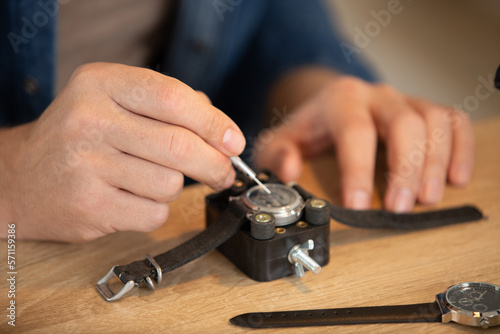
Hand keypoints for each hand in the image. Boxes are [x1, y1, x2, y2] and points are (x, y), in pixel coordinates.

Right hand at [0, 63, 244, 241]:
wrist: (21, 178)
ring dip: (173, 188)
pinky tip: (131, 199)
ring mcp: (87, 165)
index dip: (214, 123)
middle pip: (180, 145)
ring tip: (147, 181)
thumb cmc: (79, 137)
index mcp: (101, 84)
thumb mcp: (113, 101)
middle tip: (223, 172)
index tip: (233, 141)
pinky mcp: (90, 206)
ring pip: (170, 185)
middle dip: (214, 164)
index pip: (174, 99)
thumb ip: (166, 105)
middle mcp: (91, 120)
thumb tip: (221, 128)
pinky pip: (154, 214)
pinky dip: (155, 210)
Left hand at [254, 76, 472, 211]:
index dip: (358, 170)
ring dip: (435, 162)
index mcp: (341, 99)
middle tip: (399, 207)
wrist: (329, 104)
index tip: (358, 205)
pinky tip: (456, 177)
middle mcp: (377, 95)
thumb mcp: (280, 140)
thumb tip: (289, 171)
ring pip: (434, 122)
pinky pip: (453, 121)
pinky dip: (461, 148)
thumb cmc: (308, 129)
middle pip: (403, 124)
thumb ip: (277, 155)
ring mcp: (404, 100)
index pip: (354, 131)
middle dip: (404, 169)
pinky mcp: (424, 110)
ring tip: (427, 198)